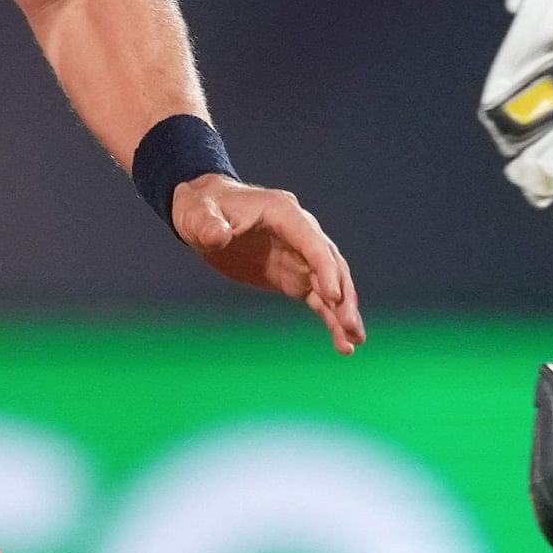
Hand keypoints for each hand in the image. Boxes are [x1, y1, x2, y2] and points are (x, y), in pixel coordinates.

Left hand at [171, 177, 365, 353]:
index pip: (312, 242)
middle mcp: (300, 233)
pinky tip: (342, 343)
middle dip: (342, 295)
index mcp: (284, 213)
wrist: (203, 213)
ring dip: (343, 311)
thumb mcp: (198, 216)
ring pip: (330, 284)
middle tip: (350, 326)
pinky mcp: (293, 276)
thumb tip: (218, 236)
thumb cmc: (202, 209)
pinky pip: (318, 298)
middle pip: (330, 265)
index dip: (325, 268)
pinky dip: (330, 318)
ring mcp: (299, 256)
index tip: (332, 297)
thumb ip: (210, 226)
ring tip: (354, 342)